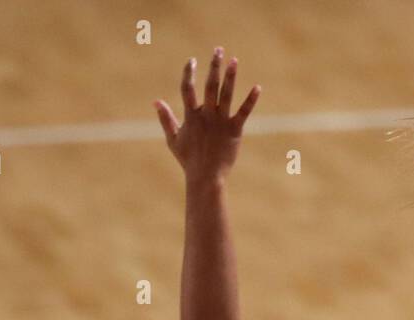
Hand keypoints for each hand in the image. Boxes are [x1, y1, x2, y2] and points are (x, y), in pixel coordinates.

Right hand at [154, 47, 259, 182]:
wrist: (205, 177)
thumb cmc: (189, 160)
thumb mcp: (173, 139)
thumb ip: (165, 118)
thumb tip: (156, 101)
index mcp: (191, 116)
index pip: (187, 88)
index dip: (188, 72)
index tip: (192, 60)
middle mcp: (206, 115)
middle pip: (209, 85)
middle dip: (213, 66)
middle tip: (218, 50)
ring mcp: (220, 122)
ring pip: (226, 94)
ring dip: (230, 76)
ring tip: (234, 60)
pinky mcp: (234, 130)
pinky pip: (244, 112)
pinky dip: (251, 100)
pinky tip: (257, 87)